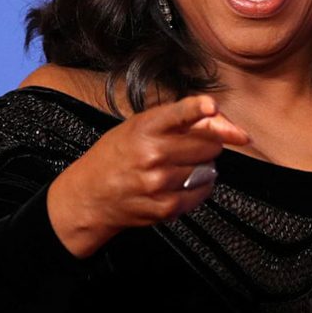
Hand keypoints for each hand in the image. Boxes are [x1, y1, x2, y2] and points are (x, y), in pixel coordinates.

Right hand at [47, 95, 248, 257]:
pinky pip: (203, 191)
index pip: (179, 113)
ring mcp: (160, 182)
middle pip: (209, 144)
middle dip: (208, 143)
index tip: (211, 106)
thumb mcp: (138, 126)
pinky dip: (199, 186)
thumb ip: (179, 118)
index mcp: (145, 128)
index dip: (198, 108)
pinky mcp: (166, 206)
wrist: (90, 195)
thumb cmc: (117, 155)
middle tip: (191, 146)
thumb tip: (221, 120)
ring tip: (178, 166)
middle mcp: (152, 154)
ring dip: (202, 166)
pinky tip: (180, 182)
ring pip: (209, 169)